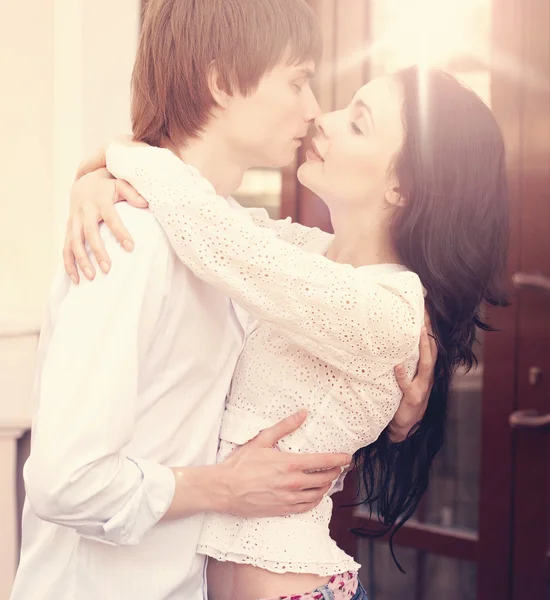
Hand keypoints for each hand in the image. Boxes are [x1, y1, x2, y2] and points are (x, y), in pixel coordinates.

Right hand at [64, 167, 146, 283]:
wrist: (83, 183)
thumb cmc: (107, 187)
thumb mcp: (120, 184)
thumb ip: (133, 193)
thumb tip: (146, 203)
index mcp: (100, 201)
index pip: (111, 218)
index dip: (120, 232)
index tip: (131, 247)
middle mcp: (85, 212)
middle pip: (89, 233)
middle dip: (97, 252)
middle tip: (108, 269)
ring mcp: (74, 221)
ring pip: (74, 243)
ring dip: (81, 261)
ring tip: (91, 278)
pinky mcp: (68, 230)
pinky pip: (66, 248)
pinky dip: (69, 264)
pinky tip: (77, 279)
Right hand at [216, 410, 350, 516]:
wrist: (225, 489)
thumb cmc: (241, 464)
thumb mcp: (262, 439)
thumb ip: (285, 426)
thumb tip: (302, 413)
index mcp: (290, 464)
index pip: (323, 461)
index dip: (339, 459)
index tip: (347, 457)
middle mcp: (294, 483)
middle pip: (324, 478)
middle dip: (335, 472)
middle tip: (339, 467)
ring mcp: (289, 499)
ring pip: (318, 494)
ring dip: (327, 486)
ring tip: (329, 479)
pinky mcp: (283, 510)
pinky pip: (307, 507)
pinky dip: (316, 500)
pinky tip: (316, 495)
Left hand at [389, 320, 437, 441]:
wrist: (404, 426)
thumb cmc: (402, 400)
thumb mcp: (406, 379)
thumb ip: (404, 364)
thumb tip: (391, 343)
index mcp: (425, 372)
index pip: (431, 347)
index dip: (430, 330)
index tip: (426, 311)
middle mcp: (427, 377)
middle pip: (432, 351)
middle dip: (429, 332)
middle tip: (425, 313)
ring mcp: (421, 388)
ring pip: (426, 364)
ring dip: (423, 347)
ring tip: (419, 331)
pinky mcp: (412, 399)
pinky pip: (407, 385)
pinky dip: (403, 375)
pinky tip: (398, 365)